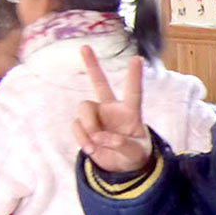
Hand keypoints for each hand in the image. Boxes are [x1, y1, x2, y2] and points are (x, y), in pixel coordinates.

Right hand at [72, 46, 151, 171]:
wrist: (122, 167)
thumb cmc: (135, 155)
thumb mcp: (135, 153)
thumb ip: (121, 144)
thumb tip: (100, 137)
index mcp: (131, 112)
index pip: (134, 92)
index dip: (134, 76)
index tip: (138, 58)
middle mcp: (111, 109)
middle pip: (99, 84)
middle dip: (92, 65)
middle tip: (84, 46)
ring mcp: (96, 117)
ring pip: (84, 108)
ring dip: (89, 125)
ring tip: (97, 142)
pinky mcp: (84, 127)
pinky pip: (77, 126)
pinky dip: (82, 138)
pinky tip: (91, 148)